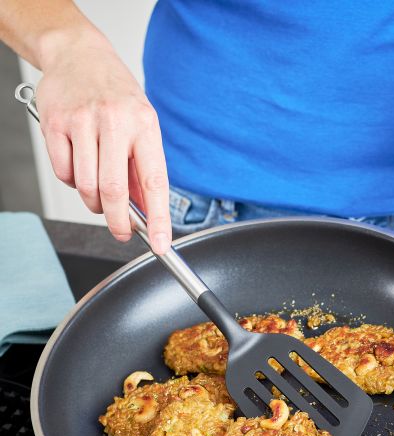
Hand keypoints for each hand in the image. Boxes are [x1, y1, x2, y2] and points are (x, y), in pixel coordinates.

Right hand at [36, 28, 170, 253]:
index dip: (158, 219)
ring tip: (99, 192)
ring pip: (86, 186)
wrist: (79, 54)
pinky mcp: (54, 123)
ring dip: (93, 202)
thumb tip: (143, 211)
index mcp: (145, 126)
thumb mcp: (142, 127)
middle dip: (119, 222)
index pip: (154, 182)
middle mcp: (115, 122)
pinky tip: (79, 165)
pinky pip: (63, 172)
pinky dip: (72, 181)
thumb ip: (142, 168)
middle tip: (122, 232)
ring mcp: (82, 121)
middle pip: (114, 190)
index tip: (161, 244)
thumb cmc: (116, 96)